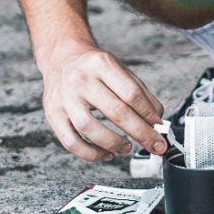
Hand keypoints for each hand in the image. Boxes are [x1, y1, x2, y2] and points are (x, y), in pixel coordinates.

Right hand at [42, 43, 166, 161]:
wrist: (61, 58)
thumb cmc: (94, 68)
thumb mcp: (120, 70)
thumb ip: (142, 94)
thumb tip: (158, 121)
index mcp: (102, 64)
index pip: (132, 94)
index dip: (149, 115)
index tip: (159, 128)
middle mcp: (81, 80)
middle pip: (116, 112)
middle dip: (141, 133)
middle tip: (155, 145)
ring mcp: (65, 98)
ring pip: (90, 129)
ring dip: (114, 143)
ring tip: (127, 148)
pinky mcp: (53, 115)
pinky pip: (71, 142)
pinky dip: (91, 154)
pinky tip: (106, 154)